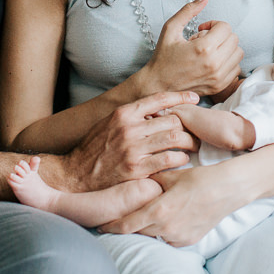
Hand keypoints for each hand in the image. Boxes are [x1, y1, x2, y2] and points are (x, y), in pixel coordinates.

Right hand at [42, 90, 199, 192]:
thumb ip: (131, 116)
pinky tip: (182, 160)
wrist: (75, 175)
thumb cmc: (94, 149)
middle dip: (189, 124)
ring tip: (194, 146)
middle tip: (198, 130)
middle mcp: (129, 128)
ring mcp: (133, 149)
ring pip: (173, 138)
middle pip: (171, 119)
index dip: (180, 97)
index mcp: (123, 114)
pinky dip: (180, 159)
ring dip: (189, 142)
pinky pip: (167, 160)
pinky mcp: (136, 169)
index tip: (195, 98)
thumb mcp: (108, 124)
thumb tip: (158, 109)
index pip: (159, 99)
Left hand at [98, 164, 244, 245]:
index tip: (99, 225)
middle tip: (115, 218)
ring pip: (152, 236)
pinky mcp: (188, 241)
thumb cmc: (200, 178)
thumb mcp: (170, 176)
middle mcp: (166, 229)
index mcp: (159, 212)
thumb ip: (148, 183)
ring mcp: (178, 238)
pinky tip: (165, 220)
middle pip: (137, 232)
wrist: (229, 189)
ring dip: (145, 228)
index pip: (125, 225)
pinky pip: (168, 239)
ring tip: (141, 217)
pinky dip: (162, 231)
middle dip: (126, 226)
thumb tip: (131, 184)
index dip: (109, 226)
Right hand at [139, 0, 243, 96]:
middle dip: (221, 35)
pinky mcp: (220, 86)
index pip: (225, 27)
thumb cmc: (163, 58)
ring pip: (238, 53)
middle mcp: (214, 64)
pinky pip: (237, 68)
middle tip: (205, 39)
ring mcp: (218, 77)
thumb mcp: (170, 29)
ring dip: (226, 48)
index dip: (214, 24)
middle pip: (234, 38)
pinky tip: (213, 62)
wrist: (159, 86)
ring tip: (209, 51)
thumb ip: (189, 10)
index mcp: (203, 48)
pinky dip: (228, 62)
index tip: (202, 30)